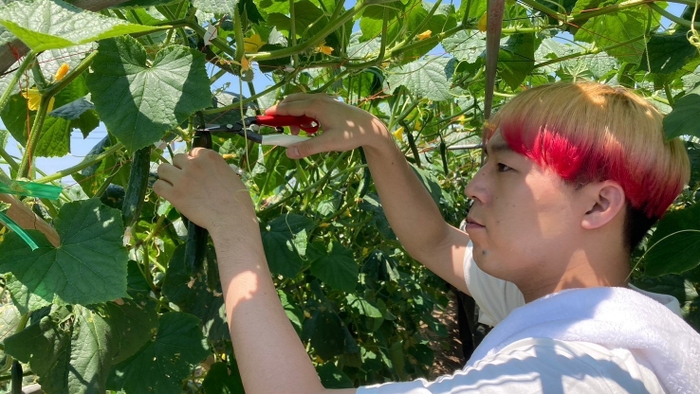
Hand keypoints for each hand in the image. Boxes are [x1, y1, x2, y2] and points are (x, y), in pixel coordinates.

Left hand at [153, 148, 256, 232]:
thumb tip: (208, 172)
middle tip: (185, 180)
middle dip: (180, 168)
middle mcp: (194, 164)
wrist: (231, 218)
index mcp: (209, 157)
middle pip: (177, 158)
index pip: (193, 152)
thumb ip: (215, 169)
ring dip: (167, 176)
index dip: (193, 162)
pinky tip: (168, 194)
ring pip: (162, 169)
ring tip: (173, 185)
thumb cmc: (237, 201)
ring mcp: (183, 178)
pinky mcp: (174, 194)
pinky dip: (161, 189)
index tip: (196, 172)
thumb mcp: (230, 175)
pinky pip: (157, 186)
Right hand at [265, 93, 391, 158]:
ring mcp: (324, 100)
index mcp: (316, 106)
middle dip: (282, 114)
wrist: (370, 128)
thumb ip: (307, 147)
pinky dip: (303, 116)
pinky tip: (311, 129)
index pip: (289, 108)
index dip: (275, 114)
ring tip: (297, 133)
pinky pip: (309, 106)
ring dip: (294, 116)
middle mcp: (318, 99)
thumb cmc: (351, 134)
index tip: (263, 119)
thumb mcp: (328, 143)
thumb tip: (288, 152)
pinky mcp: (328, 104)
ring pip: (300, 104)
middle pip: (292, 102)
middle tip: (277, 128)